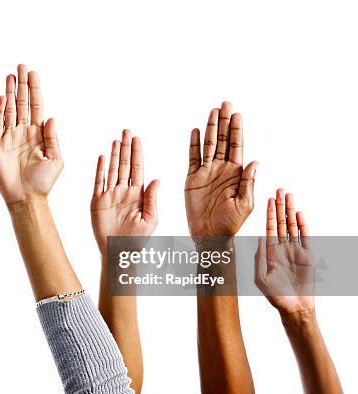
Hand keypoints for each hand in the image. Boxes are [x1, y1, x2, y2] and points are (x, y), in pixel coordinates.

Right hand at [0, 65, 62, 204]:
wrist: (26, 198)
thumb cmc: (43, 183)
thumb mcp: (55, 159)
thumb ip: (52, 138)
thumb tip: (51, 118)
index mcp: (38, 134)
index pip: (36, 106)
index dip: (35, 90)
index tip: (33, 73)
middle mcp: (24, 132)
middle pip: (22, 103)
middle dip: (22, 84)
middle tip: (22, 66)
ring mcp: (10, 137)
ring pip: (10, 109)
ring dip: (10, 92)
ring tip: (10, 74)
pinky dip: (0, 110)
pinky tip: (2, 97)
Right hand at [91, 130, 158, 252]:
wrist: (119, 253)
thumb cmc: (138, 240)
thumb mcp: (151, 219)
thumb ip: (153, 199)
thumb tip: (157, 179)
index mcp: (138, 194)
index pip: (137, 168)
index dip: (137, 153)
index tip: (137, 139)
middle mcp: (124, 192)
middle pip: (124, 165)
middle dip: (125, 148)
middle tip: (126, 131)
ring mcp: (110, 195)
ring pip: (112, 170)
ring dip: (113, 155)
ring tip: (115, 140)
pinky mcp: (97, 202)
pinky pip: (98, 182)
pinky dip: (100, 169)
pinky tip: (101, 157)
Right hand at [184, 102, 256, 236]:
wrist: (209, 235)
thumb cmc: (230, 223)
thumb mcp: (245, 203)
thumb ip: (248, 182)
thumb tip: (254, 161)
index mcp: (236, 173)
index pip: (236, 146)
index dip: (237, 130)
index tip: (237, 114)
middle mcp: (221, 169)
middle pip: (222, 140)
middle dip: (224, 122)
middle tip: (225, 104)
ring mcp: (206, 172)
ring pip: (208, 145)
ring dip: (210, 128)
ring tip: (212, 112)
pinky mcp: (192, 178)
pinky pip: (192, 158)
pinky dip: (193, 144)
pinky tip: (195, 131)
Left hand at [255, 189, 313, 314]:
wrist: (294, 307)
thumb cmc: (274, 295)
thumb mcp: (260, 276)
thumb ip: (259, 257)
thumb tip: (259, 238)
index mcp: (270, 251)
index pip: (269, 227)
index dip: (269, 213)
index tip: (268, 199)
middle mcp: (282, 248)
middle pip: (281, 222)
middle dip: (280, 206)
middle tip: (279, 190)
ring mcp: (295, 250)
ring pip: (292, 226)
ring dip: (291, 211)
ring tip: (290, 196)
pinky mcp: (308, 256)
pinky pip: (305, 237)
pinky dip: (302, 225)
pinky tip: (299, 214)